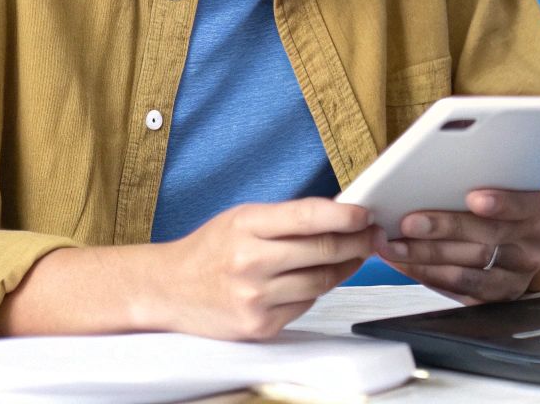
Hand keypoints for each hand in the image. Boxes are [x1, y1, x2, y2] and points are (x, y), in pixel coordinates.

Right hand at [145, 198, 376, 340]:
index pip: (307, 217)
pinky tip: (321, 279)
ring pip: (321, 282)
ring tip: (354, 255)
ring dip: (345, 268)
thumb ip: (286, 218)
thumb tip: (339, 214)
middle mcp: (249, 262)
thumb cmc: (209, 250)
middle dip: (356, 242)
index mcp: (246, 225)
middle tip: (371, 235)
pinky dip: (318, 291)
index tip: (365, 214)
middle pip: (322, 251)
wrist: (168, 290)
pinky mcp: (259, 326)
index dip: (344, 215)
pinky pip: (306, 306)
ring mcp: (254, 298)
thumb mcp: (241, 219)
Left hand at [373, 189, 539, 304]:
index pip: (523, 205)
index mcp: (536, 212)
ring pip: (469, 269)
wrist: (525, 250)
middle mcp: (531, 247)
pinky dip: (428, 276)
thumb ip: (479, 183)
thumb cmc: (504, 213)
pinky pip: (460, 290)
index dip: (501, 202)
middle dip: (444, 229)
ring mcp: (516, 277)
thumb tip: (428, 173)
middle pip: (488, 239)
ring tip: (393, 247)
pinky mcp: (497, 299)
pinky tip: (405, 264)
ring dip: (425, 257)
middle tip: (409, 223)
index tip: (473, 198)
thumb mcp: (506, 192)